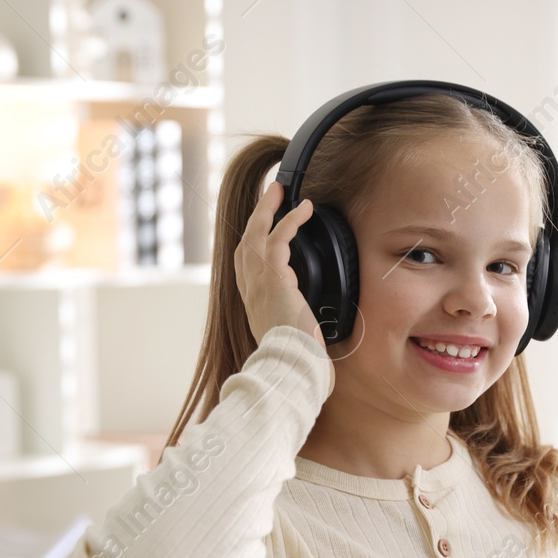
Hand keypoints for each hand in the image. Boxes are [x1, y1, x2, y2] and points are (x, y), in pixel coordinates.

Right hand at [234, 180, 331, 389]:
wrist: (292, 367)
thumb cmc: (297, 359)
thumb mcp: (294, 337)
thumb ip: (296, 322)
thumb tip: (313, 325)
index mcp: (254, 304)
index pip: (245, 266)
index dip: (252, 243)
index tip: (262, 228)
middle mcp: (250, 291)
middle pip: (245, 243)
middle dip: (256, 217)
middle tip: (270, 195)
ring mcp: (257, 284)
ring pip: (255, 235)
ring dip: (267, 209)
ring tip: (279, 190)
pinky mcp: (273, 279)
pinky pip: (277, 240)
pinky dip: (290, 221)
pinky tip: (303, 209)